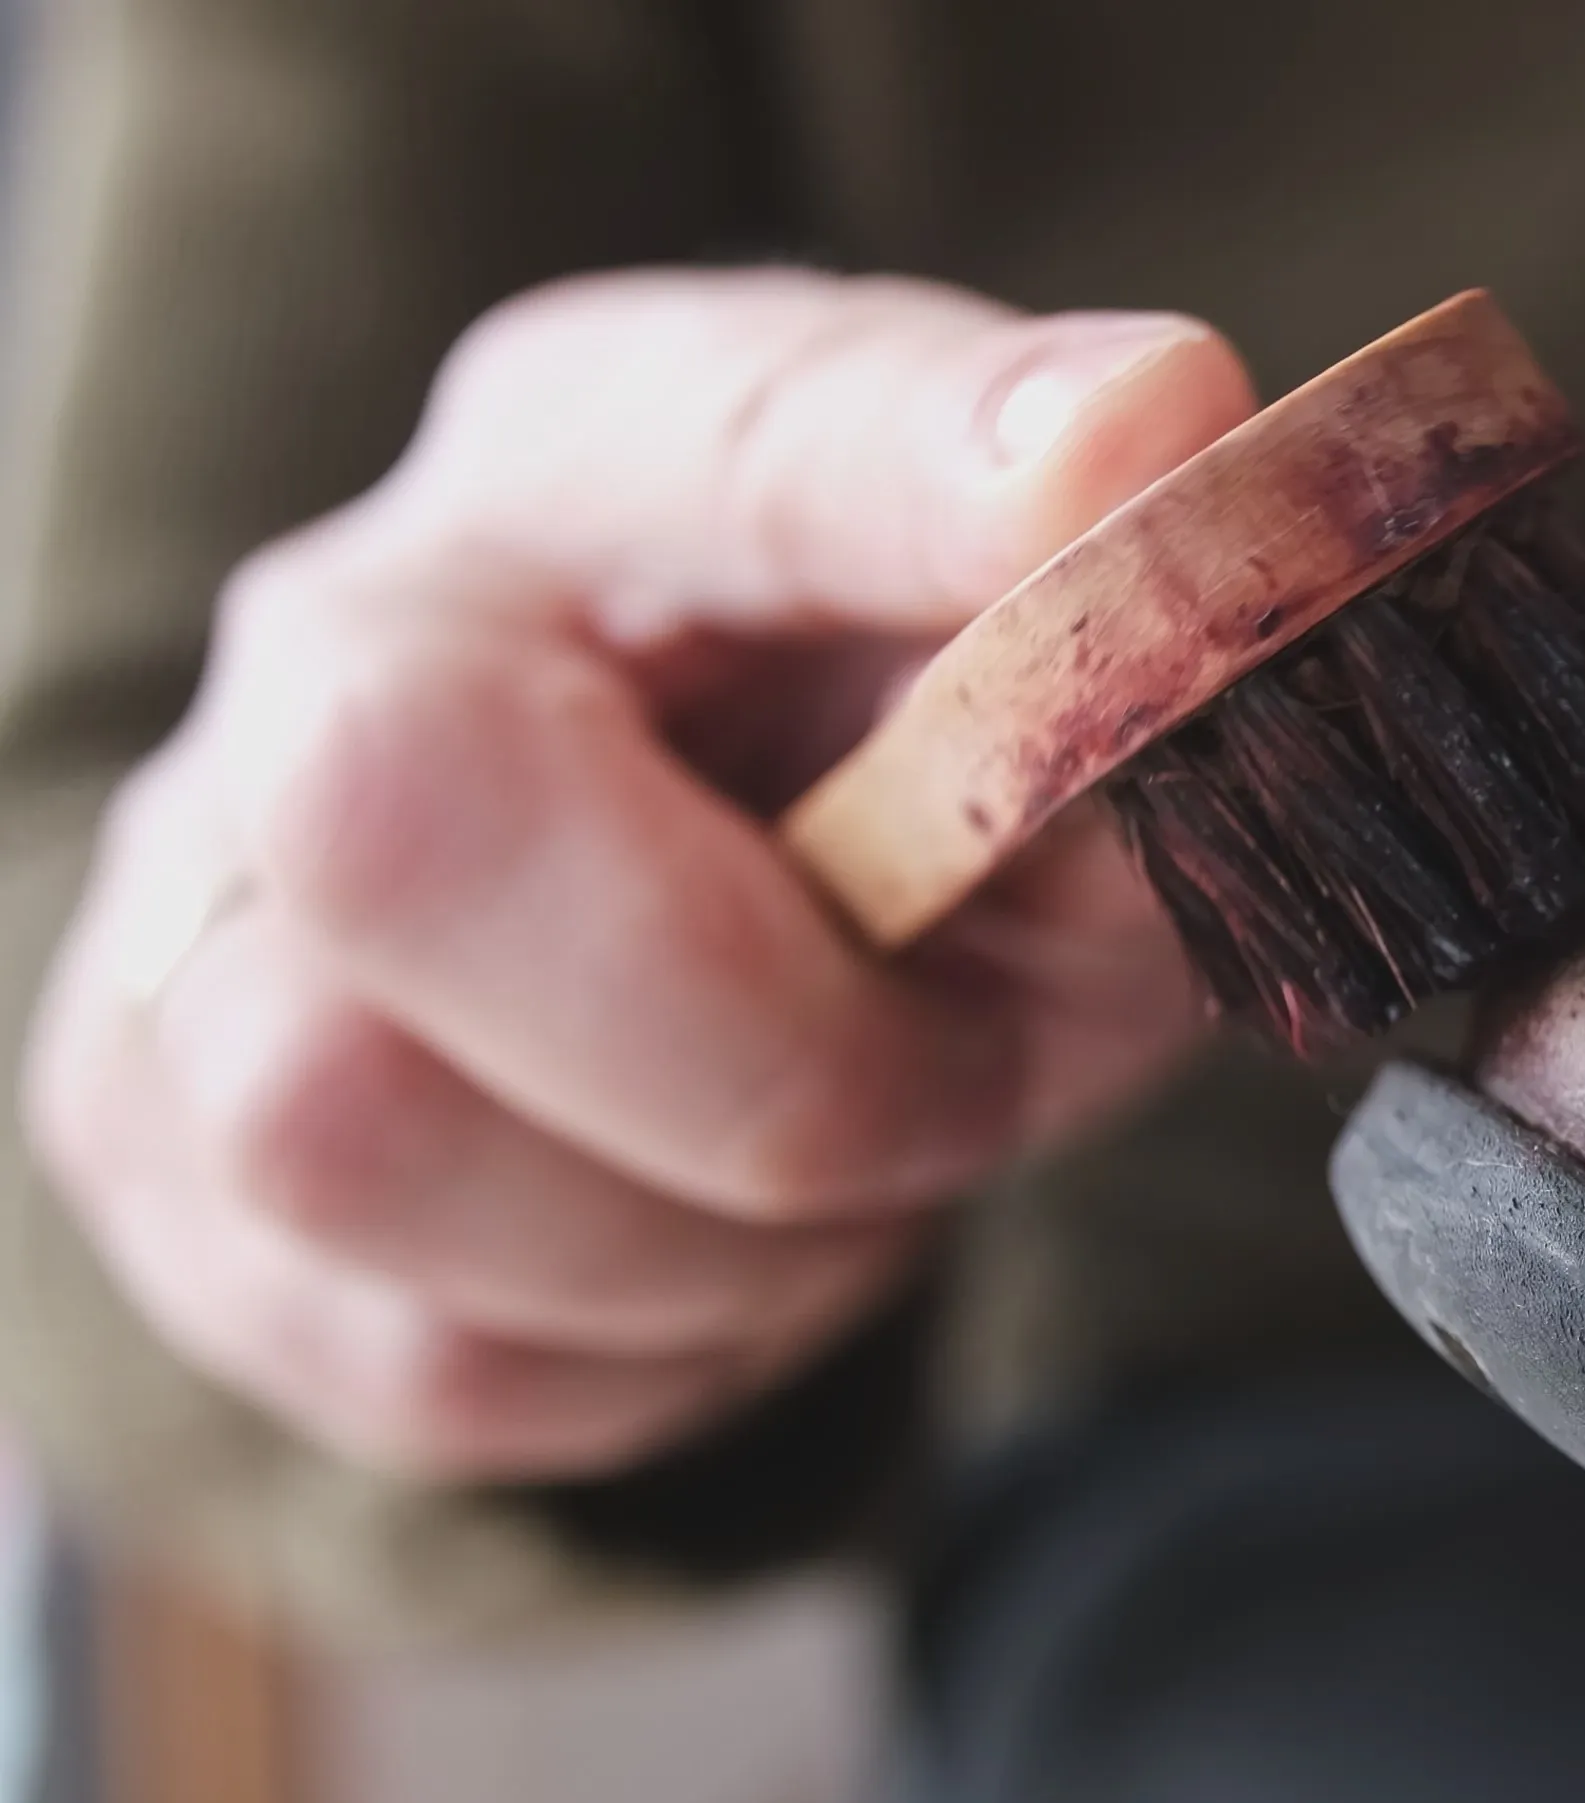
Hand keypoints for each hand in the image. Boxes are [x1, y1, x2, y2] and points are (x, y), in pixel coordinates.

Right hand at [22, 270, 1257, 1482]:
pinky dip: (646, 1353)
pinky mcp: (158, 1157)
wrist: (697, 967)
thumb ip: (1140, 683)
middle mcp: (340, 646)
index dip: (926, 467)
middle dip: (766, 1045)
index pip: (747, 428)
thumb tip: (1187, 562)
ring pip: (352, 1137)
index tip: (1123, 464)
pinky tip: (720, 1241)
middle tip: (952, 1079)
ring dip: (707, 1235)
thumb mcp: (1080, 738)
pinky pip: (421, 1353)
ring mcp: (200, 904)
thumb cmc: (896, 811)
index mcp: (605, 464)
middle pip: (395, 816)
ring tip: (838, 1161)